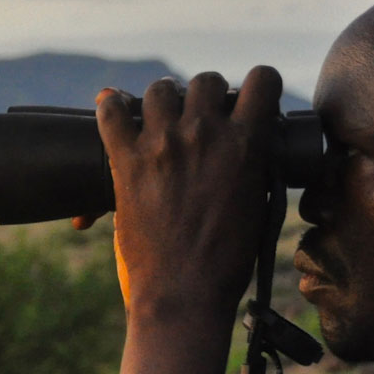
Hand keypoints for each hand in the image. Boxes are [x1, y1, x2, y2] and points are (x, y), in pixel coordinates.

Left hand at [72, 68, 281, 320]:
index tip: (248, 100)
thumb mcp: (259, 206)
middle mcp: (205, 133)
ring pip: (161, 89)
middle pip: (206, 81)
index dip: (259, 86)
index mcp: (246, 144)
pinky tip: (114, 110)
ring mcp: (163, 144)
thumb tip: (249, 147)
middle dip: (206, 95)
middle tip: (199, 117)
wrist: (184, 294)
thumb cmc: (226, 261)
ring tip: (160, 119)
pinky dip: (110, 106)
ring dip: (163, 100)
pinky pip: (110, 112)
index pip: (263, 79)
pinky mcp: (126, 162)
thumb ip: (254, 167)